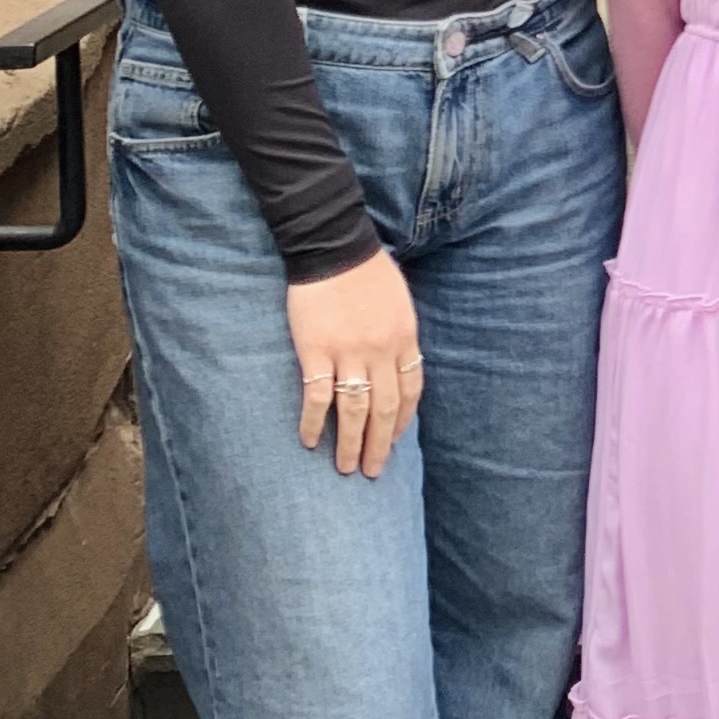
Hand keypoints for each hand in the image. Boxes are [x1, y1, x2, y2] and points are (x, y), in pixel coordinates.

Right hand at [286, 254, 423, 477]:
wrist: (333, 247)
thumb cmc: (367, 270)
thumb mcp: (399, 302)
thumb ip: (400, 335)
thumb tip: (398, 366)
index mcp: (404, 338)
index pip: (410, 390)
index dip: (402, 421)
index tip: (393, 441)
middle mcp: (381, 351)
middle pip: (384, 409)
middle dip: (379, 445)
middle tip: (371, 471)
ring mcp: (349, 353)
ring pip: (354, 410)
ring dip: (349, 443)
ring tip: (344, 467)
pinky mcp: (316, 351)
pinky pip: (317, 396)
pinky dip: (313, 422)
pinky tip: (308, 442)